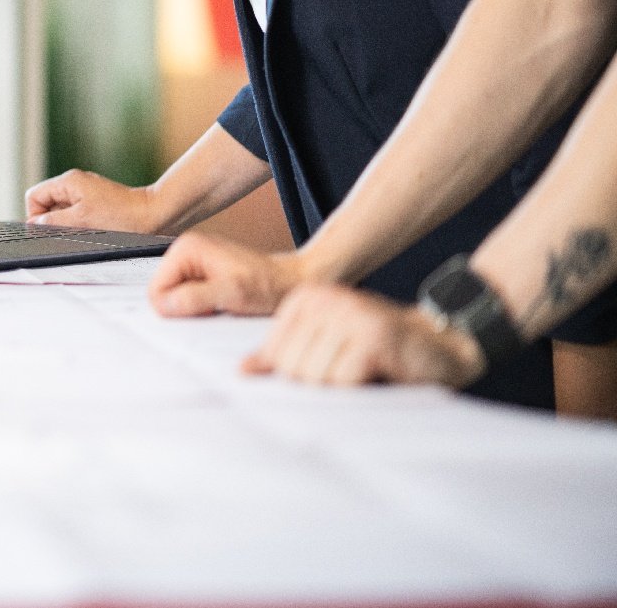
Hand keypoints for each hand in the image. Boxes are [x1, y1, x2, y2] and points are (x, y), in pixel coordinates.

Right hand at [26, 170, 159, 232]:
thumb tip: (34, 224)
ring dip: (67, 224)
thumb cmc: (122, 215)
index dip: (35, 215)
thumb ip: (53, 222)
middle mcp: (75, 184)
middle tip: (69, 233)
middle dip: (52, 221)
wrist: (154, 215)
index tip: (48, 230)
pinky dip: (79, 224)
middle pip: (46, 203)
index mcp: (68, 182)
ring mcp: (86, 193)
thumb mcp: (81, 220)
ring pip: (61, 211)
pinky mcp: (96, 202)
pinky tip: (93, 231)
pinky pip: (76, 214)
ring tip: (85, 232)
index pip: (34, 196)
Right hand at [148, 230, 302, 316]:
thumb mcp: (232, 294)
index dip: (176, 308)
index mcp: (187, 248)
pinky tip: (222, 302)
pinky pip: (187, 295)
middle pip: (163, 292)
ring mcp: (194, 260)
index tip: (205, 308)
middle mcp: (187, 250)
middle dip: (185, 306)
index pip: (156, 290)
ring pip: (175, 296)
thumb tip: (165, 305)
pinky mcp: (202, 271)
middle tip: (215, 306)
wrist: (292, 282)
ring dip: (195, 306)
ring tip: (221, 303)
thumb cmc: (268, 285)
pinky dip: (202, 304)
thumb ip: (195, 298)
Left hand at [243, 283, 484, 388]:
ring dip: (342, 390)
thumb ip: (287, 354)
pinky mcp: (373, 336)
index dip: (297, 377)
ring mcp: (349, 314)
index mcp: (306, 299)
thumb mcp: (328, 346)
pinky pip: (344, 381)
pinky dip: (360, 389)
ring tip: (364, 375)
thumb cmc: (383, 351)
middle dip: (320, 386)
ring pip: (316, 377)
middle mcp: (325, 299)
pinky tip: (379, 375)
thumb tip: (243, 370)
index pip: (275, 354)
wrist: (446, 345)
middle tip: (351, 377)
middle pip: (292, 368)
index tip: (327, 373)